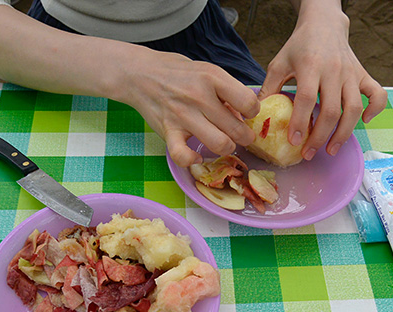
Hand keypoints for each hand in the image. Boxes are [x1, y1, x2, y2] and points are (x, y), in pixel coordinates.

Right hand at [122, 48, 259, 166]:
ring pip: (220, 145)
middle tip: (240, 134)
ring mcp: (182, 116)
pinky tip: (197, 154)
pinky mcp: (168, 131)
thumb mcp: (207, 71)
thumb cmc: (178, 73)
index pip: (249, 102)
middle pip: (237, 129)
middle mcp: (199, 97)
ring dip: (227, 148)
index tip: (245, 113)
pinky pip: (183, 156)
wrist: (140, 73)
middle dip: (245, 136)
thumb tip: (243, 116)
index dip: (252, 112)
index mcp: (212, 77)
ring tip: (224, 142)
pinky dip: (193, 159)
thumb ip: (227, 91)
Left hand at [257, 1, 386, 159]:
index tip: (294, 141)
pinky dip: (375, 110)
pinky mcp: (363, 75)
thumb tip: (256, 115)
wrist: (323, 25)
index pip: (306, 98)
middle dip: (320, 137)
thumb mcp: (279, 63)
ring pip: (353, 108)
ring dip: (344, 133)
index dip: (300, 122)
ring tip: (331, 149)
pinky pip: (377, 94)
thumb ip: (269, 88)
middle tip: (309, 153)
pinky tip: (364, 121)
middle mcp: (334, 71)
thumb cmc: (299, 47)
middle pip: (331, 110)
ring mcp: (351, 74)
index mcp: (310, 66)